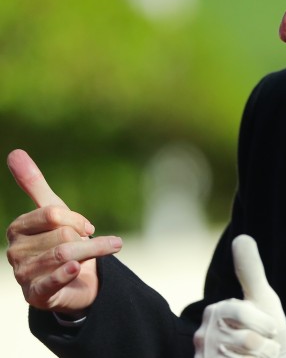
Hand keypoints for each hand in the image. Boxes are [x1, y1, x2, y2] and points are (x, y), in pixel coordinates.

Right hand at [5, 149, 122, 315]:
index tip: (87, 227)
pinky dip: (66, 274)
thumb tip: (14, 152)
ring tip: (108, 249)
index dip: (77, 219)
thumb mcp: (52, 212)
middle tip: (89, 245)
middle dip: (85, 238)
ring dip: (93, 251)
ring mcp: (23, 275)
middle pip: (62, 235)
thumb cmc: (61, 242)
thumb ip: (34, 185)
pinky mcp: (36, 296)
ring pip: (65, 255)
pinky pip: (51, 282)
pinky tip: (77, 268)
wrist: (75, 281)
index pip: (53, 214)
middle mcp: (15, 251)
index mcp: (17, 228)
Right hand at [194, 235, 285, 357]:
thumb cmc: (266, 332)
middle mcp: (203, 336)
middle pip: (248, 340)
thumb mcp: (263, 300)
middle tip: (264, 348)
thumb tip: (241, 236)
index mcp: (215, 311)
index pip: (244, 313)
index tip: (271, 328)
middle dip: (266, 347)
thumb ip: (251, 271)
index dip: (266, 324)